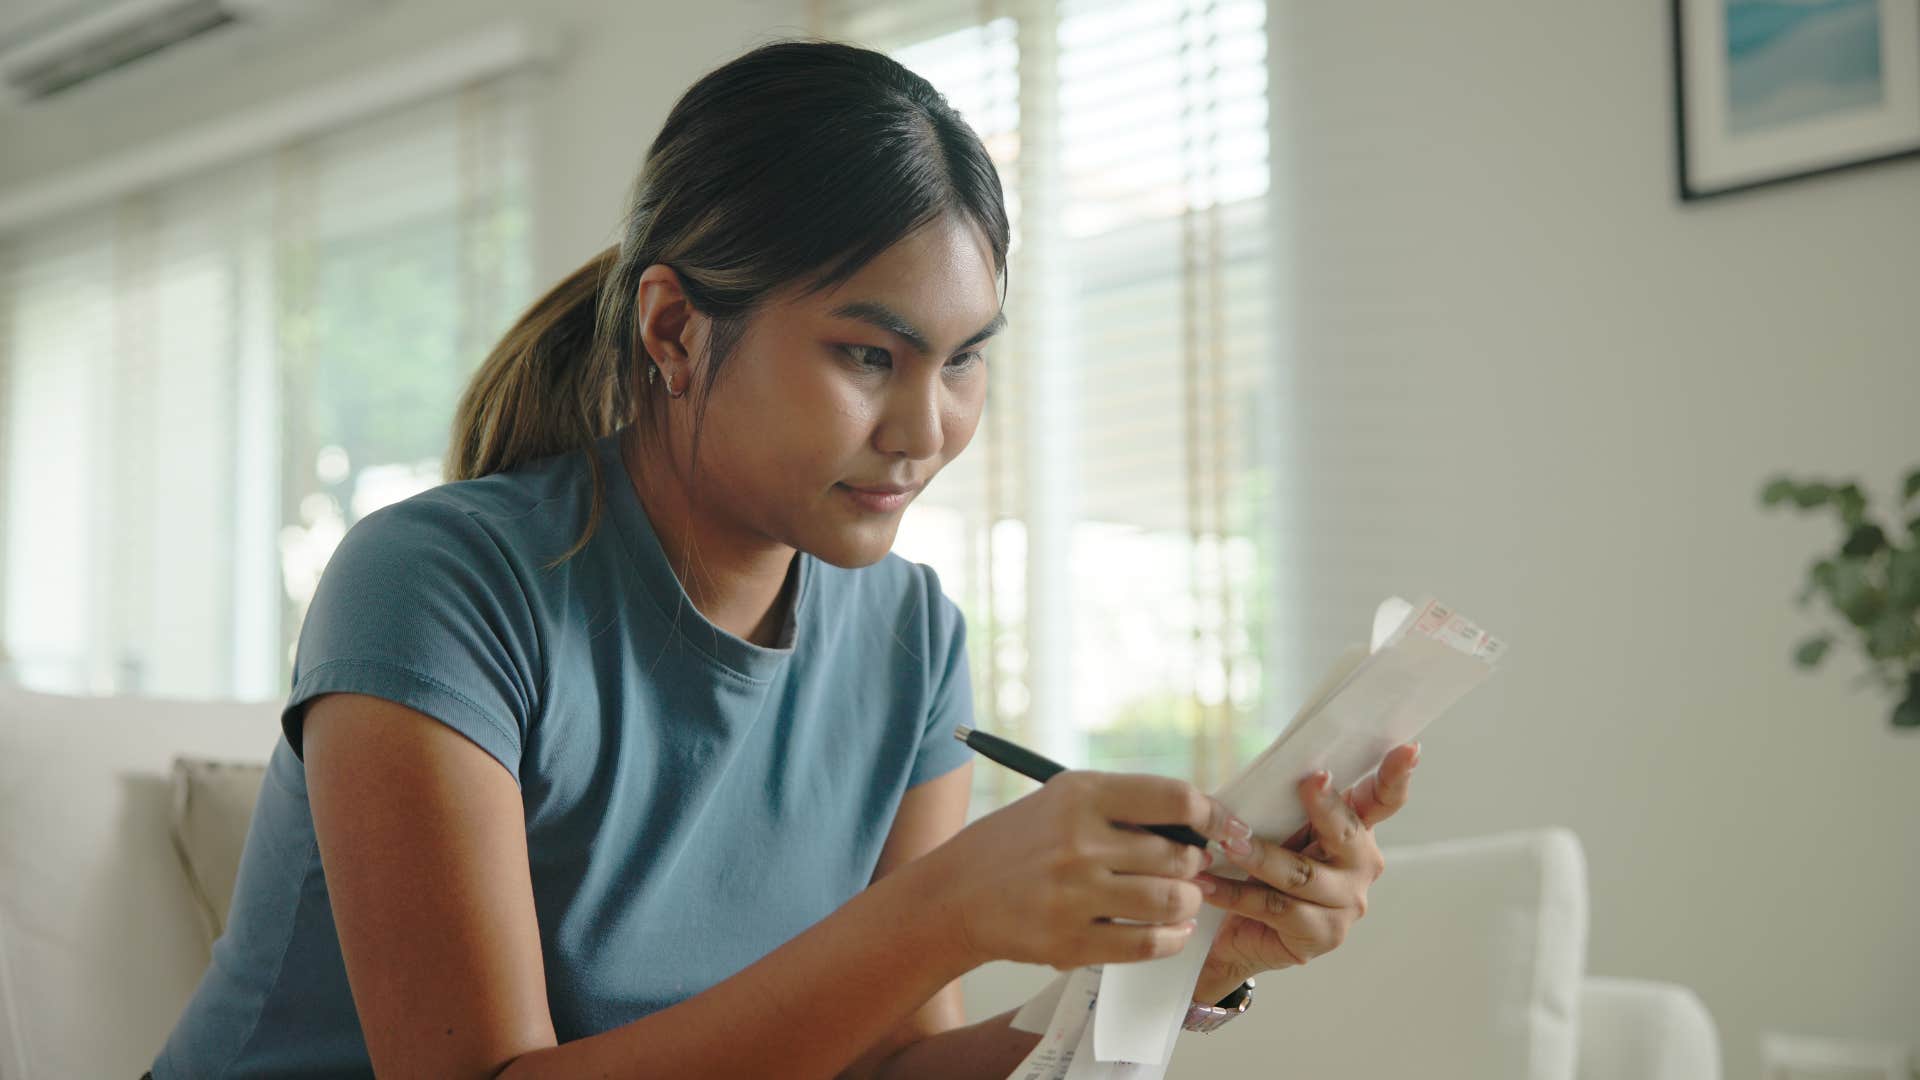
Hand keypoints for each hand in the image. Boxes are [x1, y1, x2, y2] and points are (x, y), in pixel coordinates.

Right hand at [923, 771, 1250, 972]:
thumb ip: (1125, 807)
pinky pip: (1146, 944)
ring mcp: (1074, 895)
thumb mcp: (1062, 801)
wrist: (955, 894)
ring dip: (1188, 902)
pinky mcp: (1069, 942)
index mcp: (1081, 794)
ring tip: (1182, 898)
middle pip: (1179, 854)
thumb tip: (1198, 825)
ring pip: (1170, 900)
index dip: (1214, 815)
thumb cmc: (1019, 842)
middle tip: (1194, 868)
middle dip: (1197, 864)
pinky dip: (1170, 938)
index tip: (1227, 828)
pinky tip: (1170, 930)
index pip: (1176, 798)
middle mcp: (1079, 842)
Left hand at [1191, 742, 1419, 1001]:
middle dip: (1325, 805)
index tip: (1409, 749)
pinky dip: (1236, 894)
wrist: (1241, 936)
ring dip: (1260, 857)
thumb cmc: (1261, 869)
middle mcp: (1361, 865)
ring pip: (1301, 873)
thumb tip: (1270, 766)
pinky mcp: (1322, 935)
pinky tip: (1207, 885)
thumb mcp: (1275, 830)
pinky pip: (1275, 907)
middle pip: (1345, 831)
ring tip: (1227, 843)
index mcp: (1355, 830)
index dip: (1396, 775)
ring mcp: (1347, 903)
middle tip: (1308, 781)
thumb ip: (1284, 804)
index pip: (1383, 800)